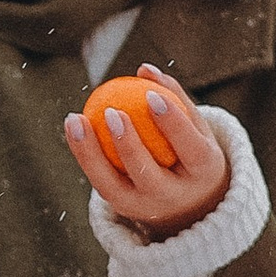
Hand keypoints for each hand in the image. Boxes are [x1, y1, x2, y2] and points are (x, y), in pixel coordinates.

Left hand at [66, 67, 230, 240]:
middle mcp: (175, 197)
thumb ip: (174, 97)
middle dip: (128, 144)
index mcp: (203, 173)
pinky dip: (84, 155)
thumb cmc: (192, 153)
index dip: (173, 123)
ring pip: (112, 185)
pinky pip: (98, 181)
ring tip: (76, 118)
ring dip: (89, 153)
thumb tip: (144, 67)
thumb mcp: (195, 128)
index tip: (151, 95)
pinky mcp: (123, 209)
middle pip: (148, 173)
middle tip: (112, 111)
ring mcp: (147, 207)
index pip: (189, 147)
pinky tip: (72, 126)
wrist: (192, 206)